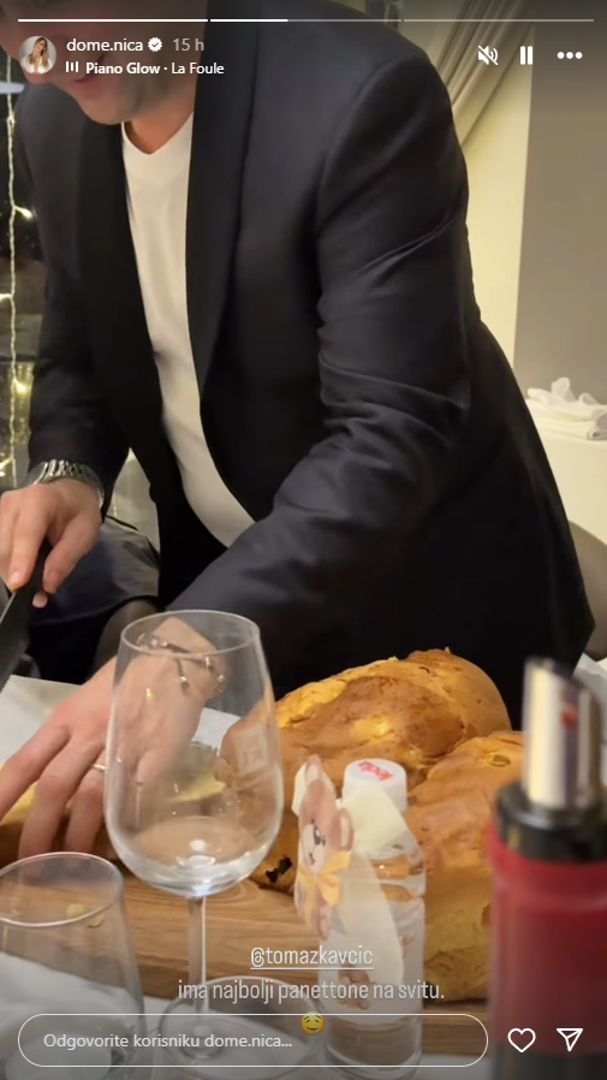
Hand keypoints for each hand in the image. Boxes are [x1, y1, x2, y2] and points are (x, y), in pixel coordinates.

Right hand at [0, 479, 100, 605]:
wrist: (67, 490)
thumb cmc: (78, 511)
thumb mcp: (85, 532)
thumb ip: (66, 558)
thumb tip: (47, 585)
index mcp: (39, 500)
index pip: (25, 533)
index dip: (21, 560)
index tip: (17, 584)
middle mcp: (13, 503)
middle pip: (4, 545)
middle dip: (15, 574)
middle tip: (36, 595)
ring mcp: (0, 510)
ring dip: (10, 572)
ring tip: (30, 585)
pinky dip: (7, 564)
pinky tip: (20, 573)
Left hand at [0, 618, 223, 857]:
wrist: (176, 660)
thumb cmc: (126, 682)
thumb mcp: (84, 704)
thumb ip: (66, 741)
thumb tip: (47, 785)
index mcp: (66, 720)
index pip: (23, 764)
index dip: (1, 798)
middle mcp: (89, 734)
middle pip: (54, 786)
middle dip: (37, 832)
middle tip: (28, 867)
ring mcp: (124, 746)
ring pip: (92, 797)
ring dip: (78, 837)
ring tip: (71, 866)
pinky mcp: (157, 757)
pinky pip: (135, 799)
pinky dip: (123, 827)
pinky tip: (116, 847)